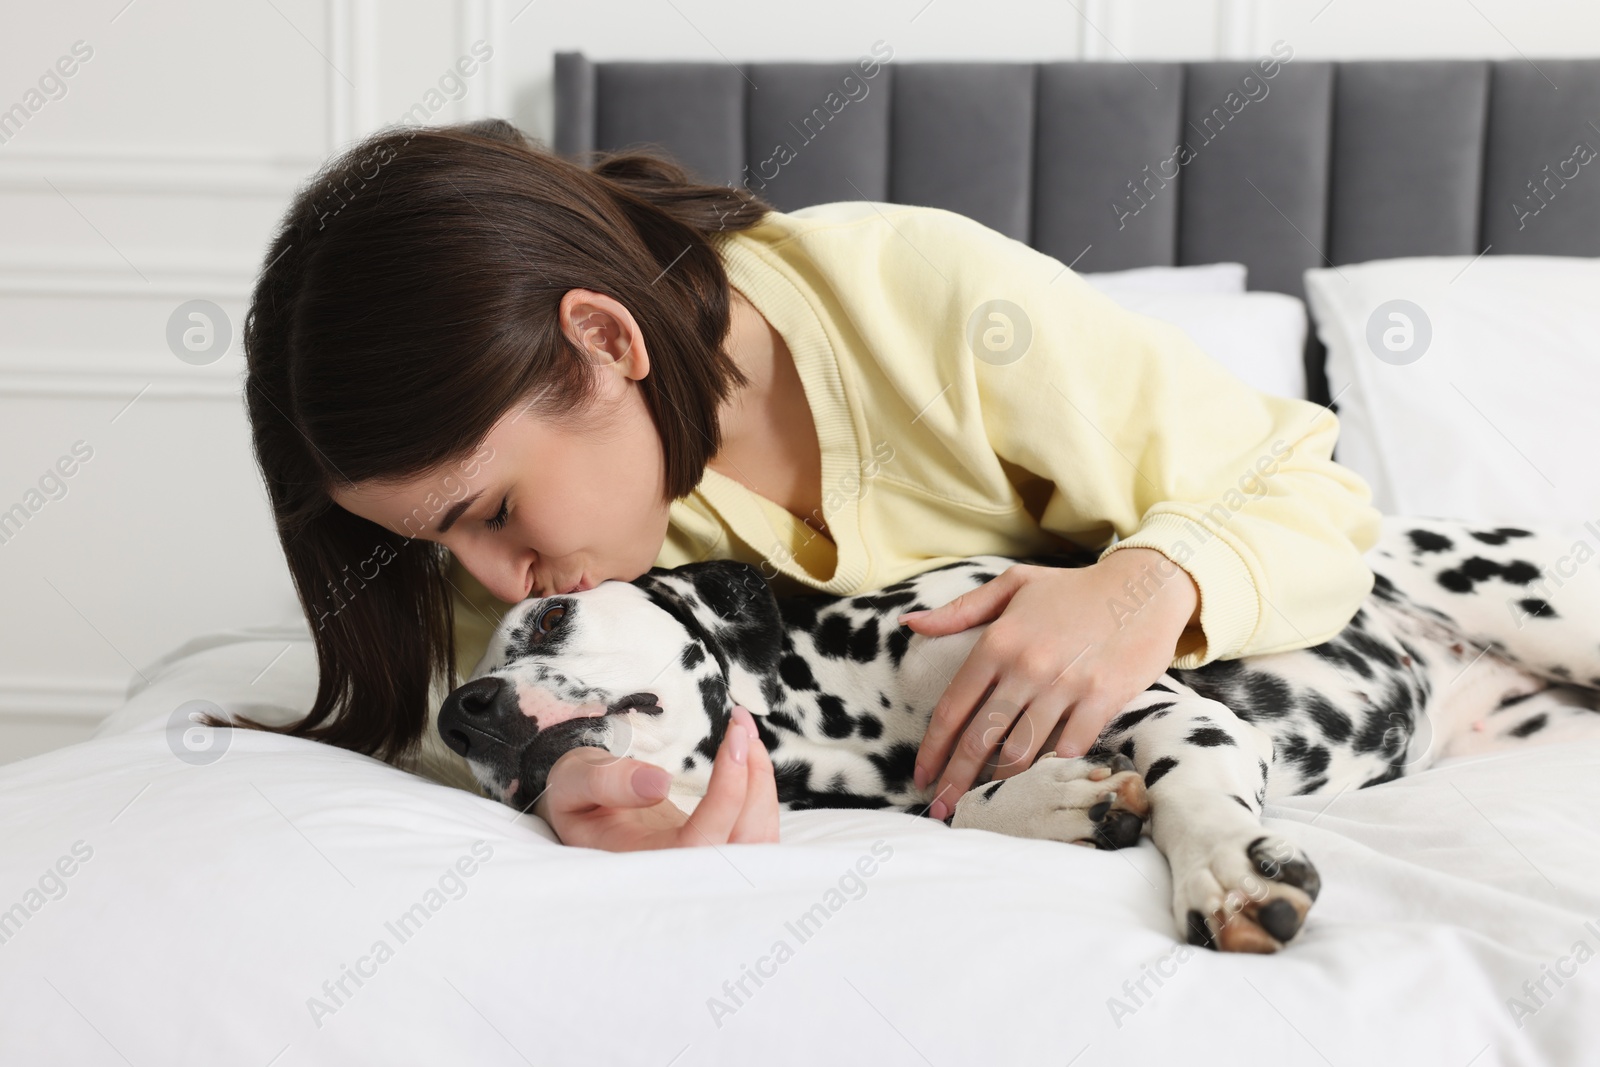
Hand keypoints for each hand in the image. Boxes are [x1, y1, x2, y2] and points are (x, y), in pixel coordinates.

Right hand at [534, 705, 778, 849]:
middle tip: (740, 726)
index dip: (727, 794)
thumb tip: (659, 783)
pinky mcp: (720, 852)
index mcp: (639, 864)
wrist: (587, 813)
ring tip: (744, 733)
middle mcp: (679, 876)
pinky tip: (748, 754)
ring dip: (763, 783)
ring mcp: (704, 868)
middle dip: (756, 782)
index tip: (733, 738)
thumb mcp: (573, 783)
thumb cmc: (578, 798)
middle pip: (744, 848)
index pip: (700, 843)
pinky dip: (763, 792)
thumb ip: (605, 783)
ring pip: (760, 842)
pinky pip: (759, 834)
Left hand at [904, 549, 1198, 819]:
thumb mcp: (1012, 585)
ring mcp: (1065, 685)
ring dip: (999, 783)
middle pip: (980, 738)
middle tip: (940, 809)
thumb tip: (909, 623)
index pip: (953, 707)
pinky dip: (1051, 767)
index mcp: (998, 642)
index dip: (932, 749)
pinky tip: (1038, 780)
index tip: (920, 776)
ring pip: (1021, 751)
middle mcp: (1026, 667)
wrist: (1144, 586)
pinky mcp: (1102, 699)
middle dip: (955, 780)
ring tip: (984, 804)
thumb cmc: (1072, 589)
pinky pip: (1069, 747)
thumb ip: (959, 610)